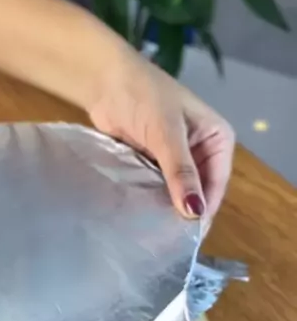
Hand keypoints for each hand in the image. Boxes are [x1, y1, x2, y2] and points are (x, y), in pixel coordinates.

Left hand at [89, 48, 234, 224]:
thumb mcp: (166, 134)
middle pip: (197, 190)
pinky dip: (150, 199)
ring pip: (176, 191)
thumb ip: (180, 172)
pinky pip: (156, 187)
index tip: (188, 236)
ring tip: (154, 235)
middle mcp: (201, 150)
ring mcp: (175, 157)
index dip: (204, 208)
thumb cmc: (143, 96)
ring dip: (166, 207)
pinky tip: (141, 218)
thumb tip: (194, 211)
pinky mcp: (151, 161)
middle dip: (184, 210)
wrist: (104, 79)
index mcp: (216, 138)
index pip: (217, 183)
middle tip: (169, 241)